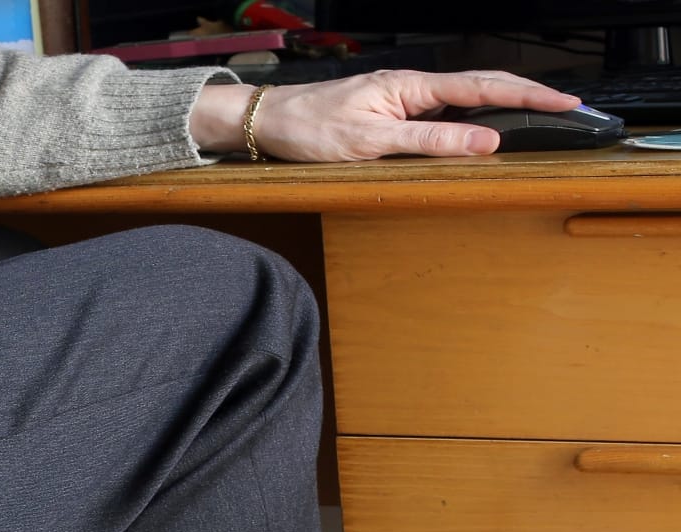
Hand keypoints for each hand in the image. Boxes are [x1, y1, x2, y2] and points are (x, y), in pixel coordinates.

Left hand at [189, 71, 583, 161]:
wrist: (269, 122)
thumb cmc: (309, 128)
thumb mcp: (372, 142)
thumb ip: (430, 141)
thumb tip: (484, 141)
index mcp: (412, 88)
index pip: (483, 88)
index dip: (528, 96)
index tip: (565, 102)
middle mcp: (411, 88)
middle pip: (481, 86)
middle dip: (527, 96)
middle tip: (566, 108)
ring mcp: (402, 99)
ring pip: (462, 99)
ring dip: (501, 105)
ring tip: (538, 116)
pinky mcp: (390, 112)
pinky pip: (440, 112)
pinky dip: (469, 117)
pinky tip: (479, 128)